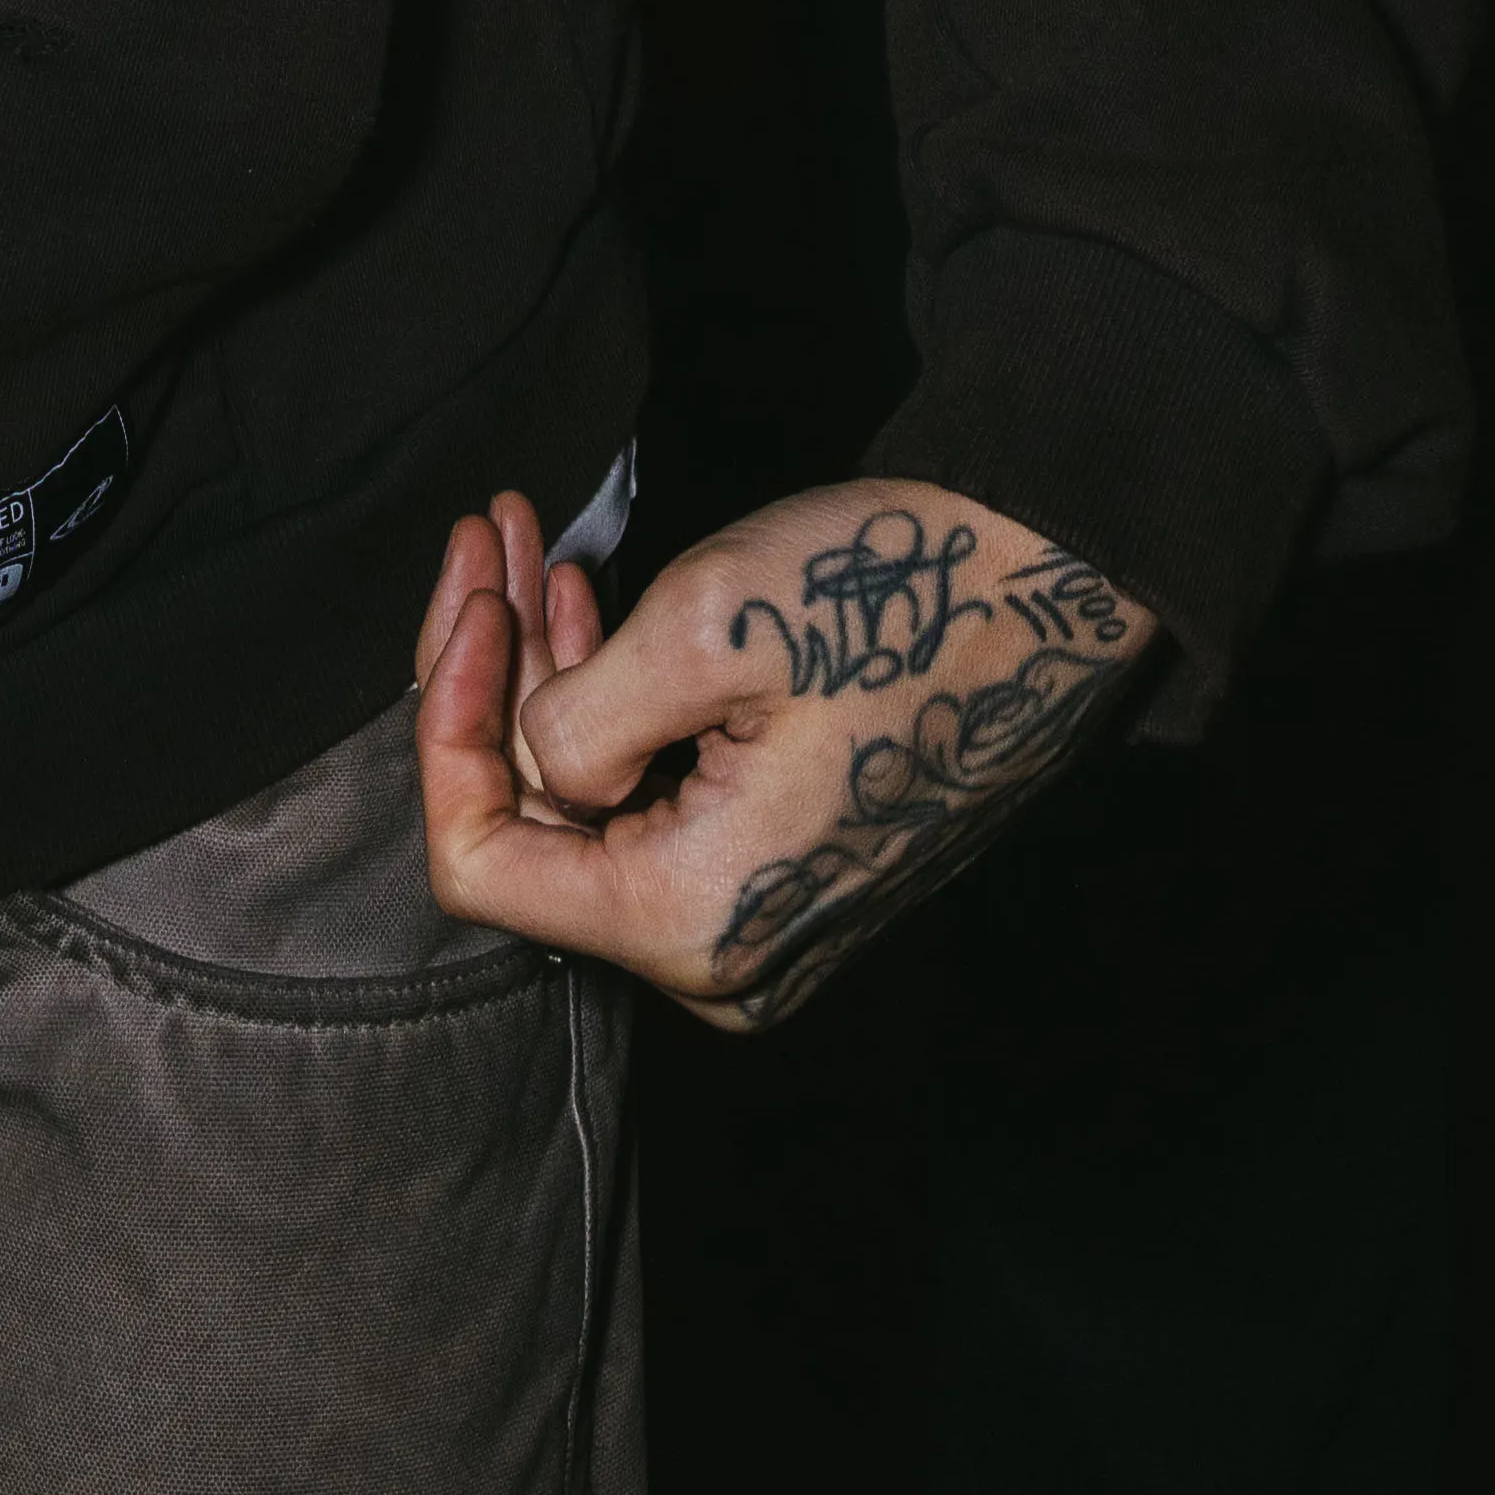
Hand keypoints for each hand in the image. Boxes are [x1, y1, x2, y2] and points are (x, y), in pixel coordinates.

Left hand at [412, 471, 1155, 1035]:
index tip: (475, 592)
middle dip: (490, 675)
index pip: (480, 864)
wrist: (1049, 582)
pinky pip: (659, 801)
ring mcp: (762, 918)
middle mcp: (721, 955)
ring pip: (593, 806)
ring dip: (545, 673)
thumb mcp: (701, 630)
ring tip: (526, 546)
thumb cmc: (883, 599)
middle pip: (535, 832)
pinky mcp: (791, 866)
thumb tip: (538, 766)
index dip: (445, 722)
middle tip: (488, 538)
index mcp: (688, 919)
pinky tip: (591, 604)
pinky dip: (614, 702)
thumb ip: (573, 723)